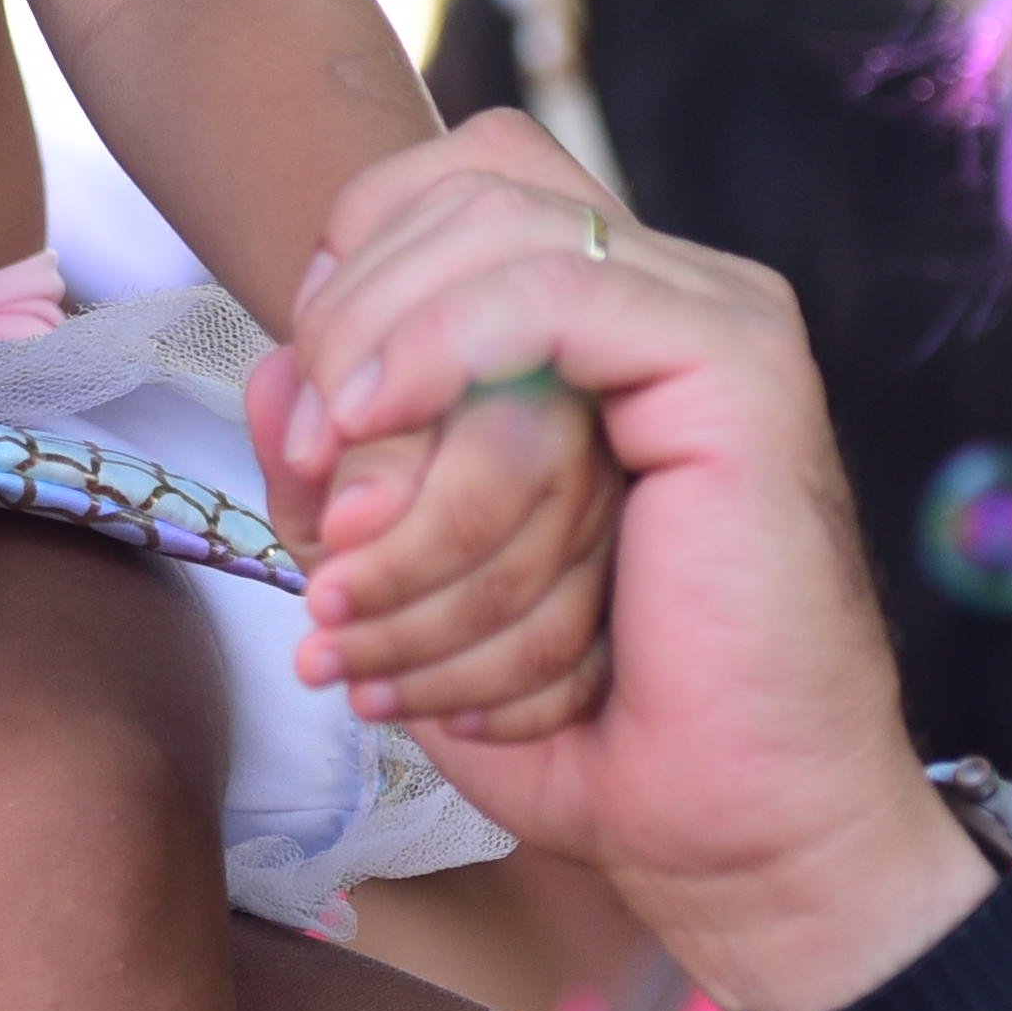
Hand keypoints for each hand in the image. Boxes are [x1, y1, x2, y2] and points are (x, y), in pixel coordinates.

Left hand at [246, 115, 985, 1010]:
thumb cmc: (586, 712)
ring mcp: (716, 314)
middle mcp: (670, 291)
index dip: (348, 260)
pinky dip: (433, 342)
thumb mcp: (415, 562)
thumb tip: (272, 370)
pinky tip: (371, 420)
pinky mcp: (738, 361)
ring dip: (375, 354)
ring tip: (327, 488)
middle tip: (303, 460)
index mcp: (608, 319)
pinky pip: (550, 287)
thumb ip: (344, 456)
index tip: (306, 402)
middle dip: (346, 310)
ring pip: (490, 229)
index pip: (447, 184)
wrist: (727, 826)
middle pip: (456, 187)